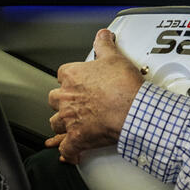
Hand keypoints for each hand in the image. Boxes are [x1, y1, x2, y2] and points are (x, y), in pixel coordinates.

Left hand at [45, 28, 143, 162]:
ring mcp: (70, 119)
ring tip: (70, 125)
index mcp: (73, 77)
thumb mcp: (115, 58)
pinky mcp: (77, 138)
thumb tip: (102, 35)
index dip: (71, 78)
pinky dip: (69, 152)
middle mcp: (67, 98)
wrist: (134, 110)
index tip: (79, 81)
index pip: (63, 74)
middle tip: (76, 102)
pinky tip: (71, 154)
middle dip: (63, 101)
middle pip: (55, 99)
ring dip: (62, 124)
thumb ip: (104, 45)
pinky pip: (68, 148)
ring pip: (56, 123)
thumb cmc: (124, 86)